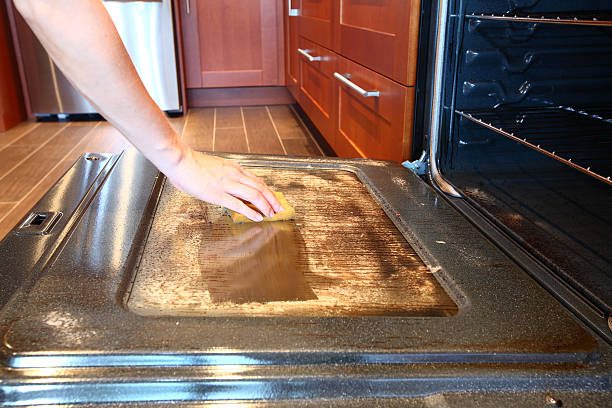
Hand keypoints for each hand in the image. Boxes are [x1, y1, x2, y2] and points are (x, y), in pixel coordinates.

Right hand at [164, 147, 281, 221]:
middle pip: (260, 187)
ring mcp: (227, 184)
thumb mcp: (216, 166)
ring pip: (254, 195)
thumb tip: (232, 186)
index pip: (257, 180)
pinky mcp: (218, 194)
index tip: (274, 199)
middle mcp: (234, 174)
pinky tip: (257, 217)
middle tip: (279, 209)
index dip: (268, 191)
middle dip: (272, 200)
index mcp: (234, 168)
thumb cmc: (192, 164)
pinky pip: (239, 204)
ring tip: (271, 214)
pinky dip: (250, 211)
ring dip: (265, 206)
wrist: (180, 160)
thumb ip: (226, 175)